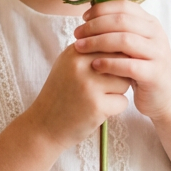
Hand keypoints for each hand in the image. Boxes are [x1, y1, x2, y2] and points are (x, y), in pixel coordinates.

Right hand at [29, 36, 131, 150]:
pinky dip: (114, 108)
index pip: (112, 44)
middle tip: (102, 87)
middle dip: (118, 74)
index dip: (115, 59)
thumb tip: (126, 46)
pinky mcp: (96, 106)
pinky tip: (97, 111)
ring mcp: (88, 85)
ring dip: (117, 92)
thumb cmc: (62, 94)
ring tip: (97, 98)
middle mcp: (80, 65)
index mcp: (75, 51)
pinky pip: (123, 102)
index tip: (103, 72)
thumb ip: (92, 51)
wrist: (44, 126)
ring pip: (125, 81)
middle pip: (121, 61)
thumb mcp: (70, 65)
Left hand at [72, 0, 170, 121]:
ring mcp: (157, 53)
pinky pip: (130, 65)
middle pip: (122, 21)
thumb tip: (90, 15)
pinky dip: (109, 63)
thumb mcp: (133, 45)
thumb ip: (118, 31)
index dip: (101, 10)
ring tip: (80, 48)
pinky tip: (94, 65)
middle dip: (95, 26)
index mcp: (150, 23)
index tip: (83, 19)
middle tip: (77, 34)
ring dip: (98, 42)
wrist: (165, 97)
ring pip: (125, 40)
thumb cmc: (142, 69)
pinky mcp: (154, 74)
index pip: (124, 6)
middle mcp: (156, 34)